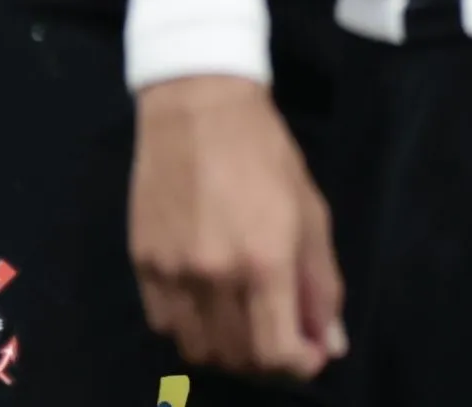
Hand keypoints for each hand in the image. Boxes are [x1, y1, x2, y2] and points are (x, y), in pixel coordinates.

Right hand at [132, 76, 345, 379]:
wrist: (197, 106)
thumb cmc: (265, 156)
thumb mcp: (311, 216)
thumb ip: (322, 286)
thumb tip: (329, 344)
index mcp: (264, 262)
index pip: (277, 354)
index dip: (298, 366)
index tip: (308, 352)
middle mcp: (214, 274)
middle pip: (237, 359)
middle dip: (267, 361)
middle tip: (279, 338)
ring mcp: (172, 270)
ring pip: (197, 349)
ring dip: (226, 350)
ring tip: (241, 324)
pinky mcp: (142, 260)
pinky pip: (164, 323)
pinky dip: (189, 328)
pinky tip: (205, 304)